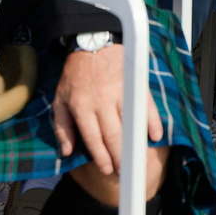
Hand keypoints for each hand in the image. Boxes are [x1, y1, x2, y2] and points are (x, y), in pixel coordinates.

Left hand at [53, 41, 162, 174]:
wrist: (94, 43)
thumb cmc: (76, 74)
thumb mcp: (60, 99)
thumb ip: (62, 127)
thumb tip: (68, 151)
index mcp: (82, 107)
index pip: (93, 138)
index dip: (101, 157)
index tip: (108, 170)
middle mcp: (102, 102)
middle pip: (113, 135)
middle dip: (120, 157)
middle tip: (125, 172)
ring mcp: (120, 93)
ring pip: (129, 124)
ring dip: (135, 145)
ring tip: (138, 160)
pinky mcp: (134, 85)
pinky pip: (146, 107)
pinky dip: (152, 123)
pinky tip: (155, 136)